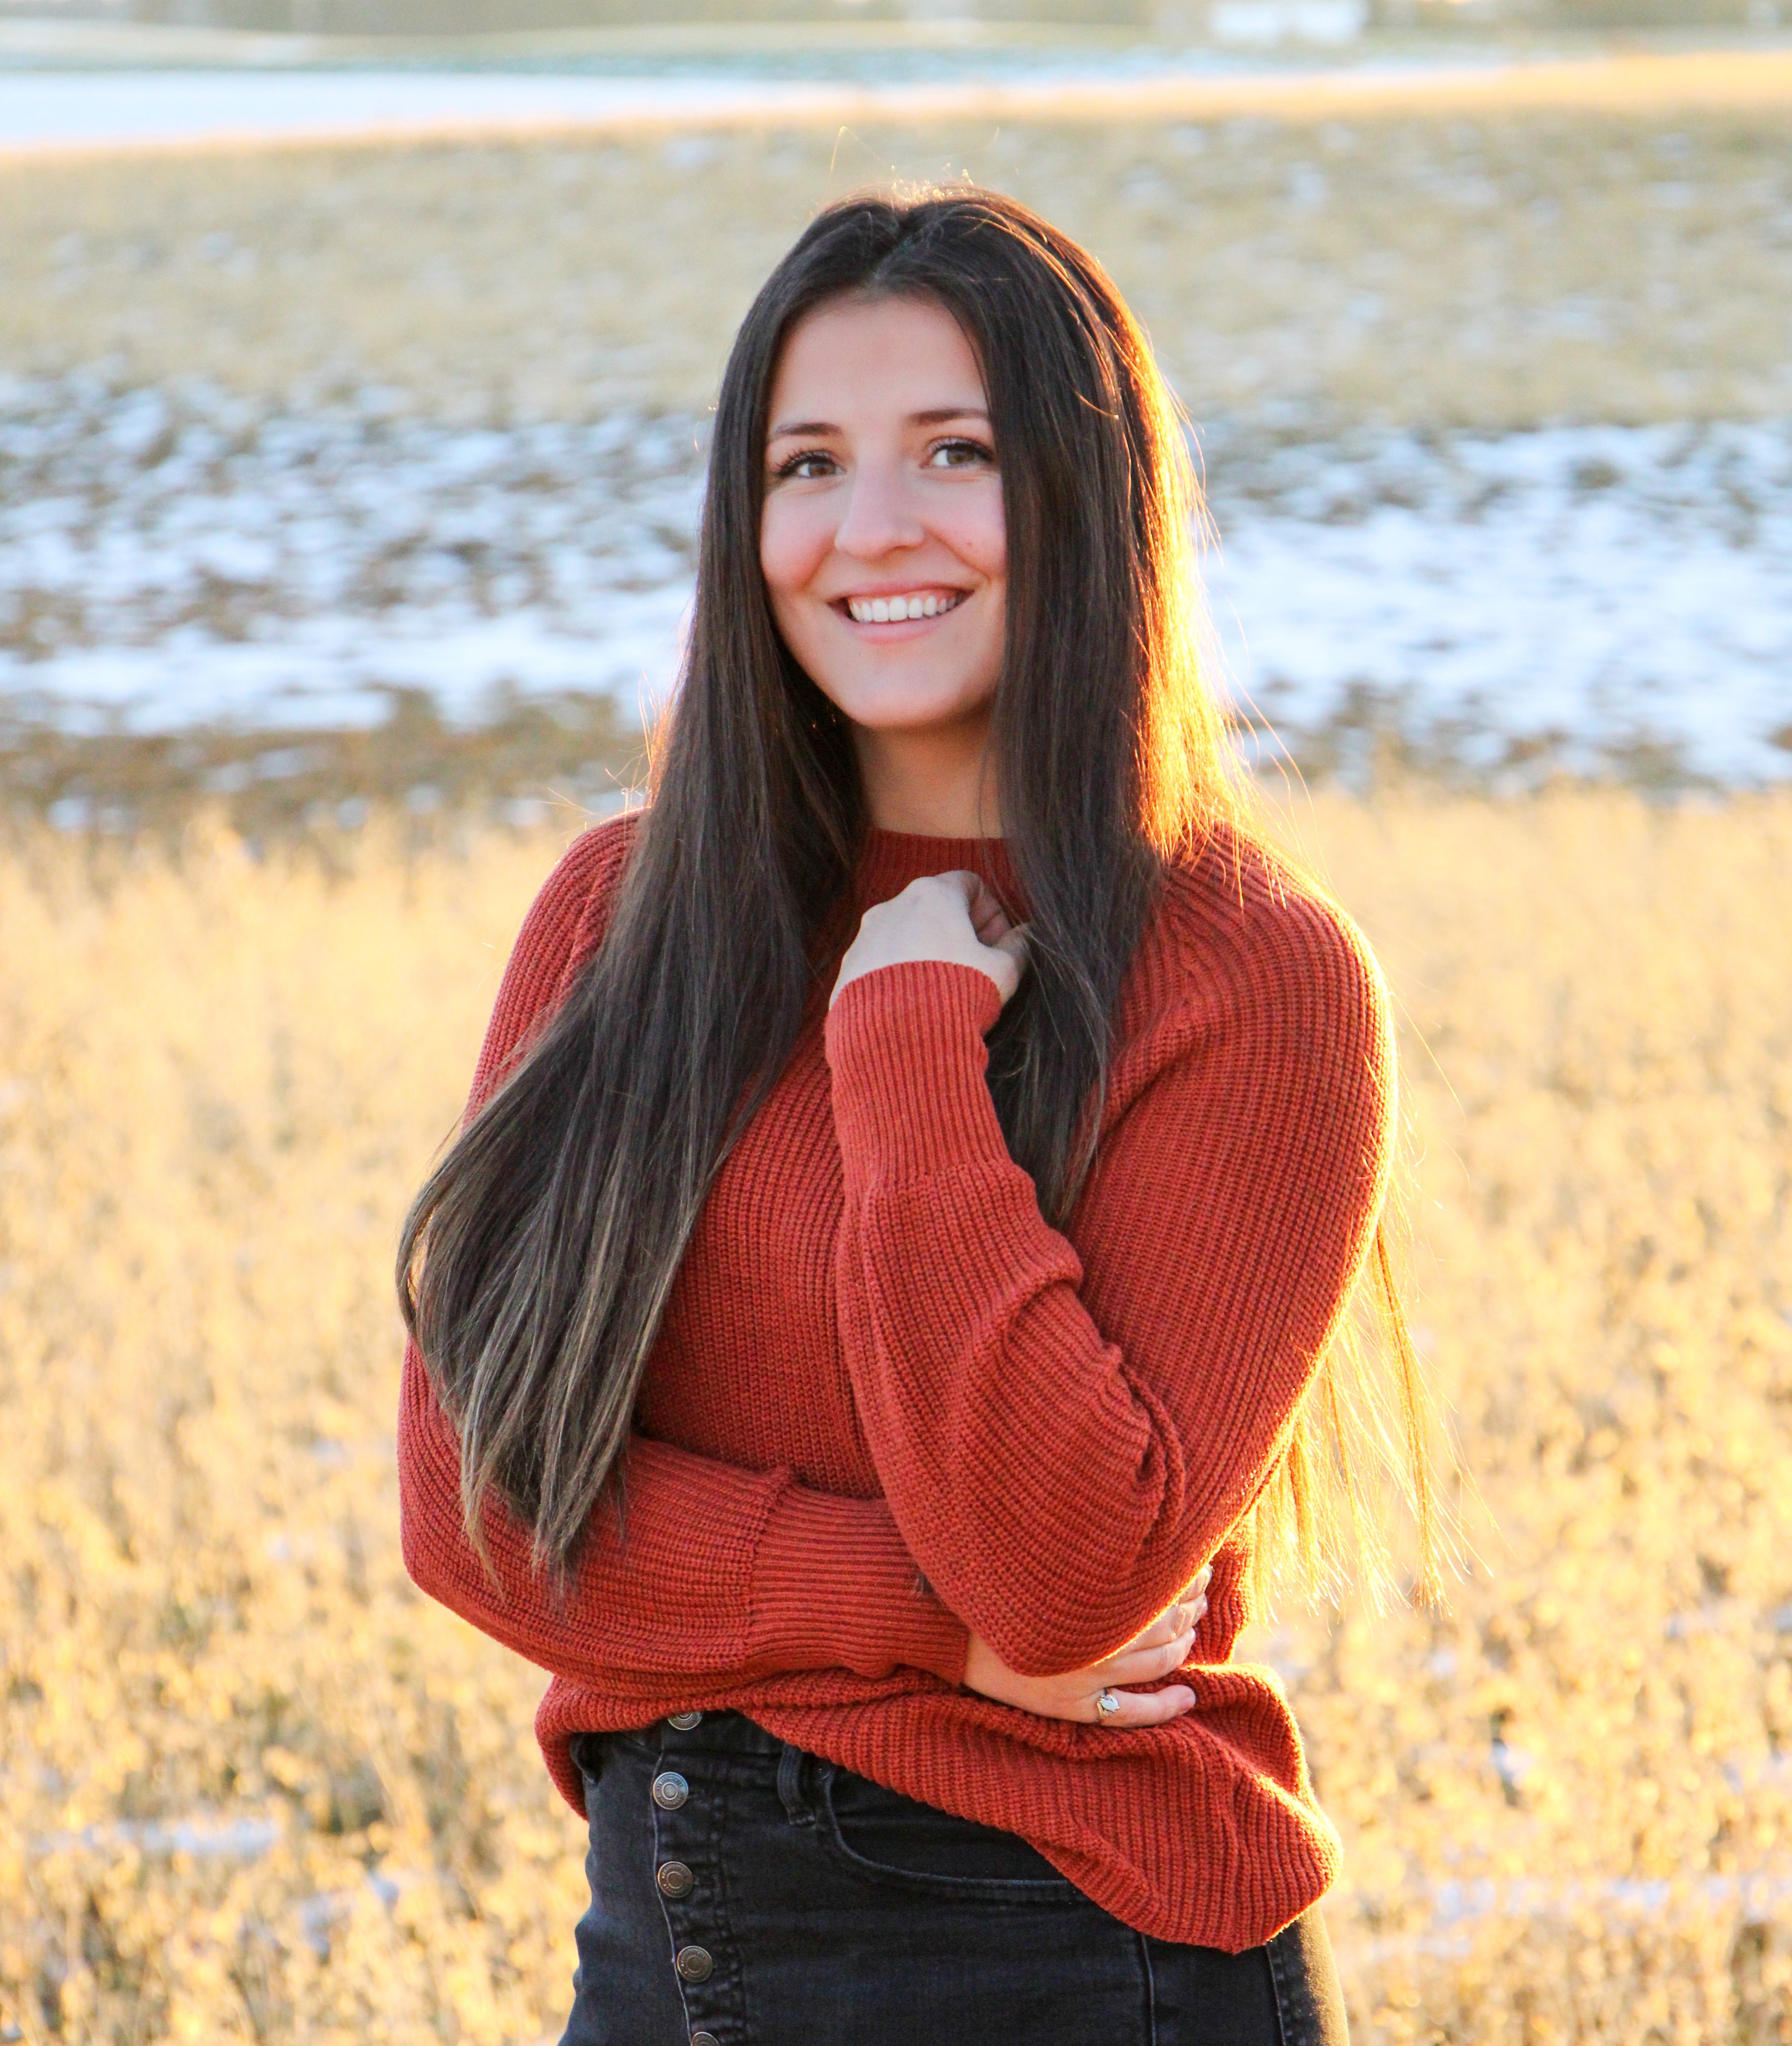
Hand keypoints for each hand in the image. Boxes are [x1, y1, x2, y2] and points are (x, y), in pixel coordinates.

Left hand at [830, 870, 1028, 1010]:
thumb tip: (1026, 934)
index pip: (969, 884)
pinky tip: (913, 1005)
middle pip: (934, 908)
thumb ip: (1018, 946)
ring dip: (927, 953)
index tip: (998, 943)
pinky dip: (899, 974)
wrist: (897, 1040)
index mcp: (932, 895)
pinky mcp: (848, 969)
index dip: (991, 912)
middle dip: (958, 932)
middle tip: (974, 967)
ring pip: (905, 935)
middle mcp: (892, 906)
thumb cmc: (956, 995)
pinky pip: (880, 962)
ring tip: (943, 991)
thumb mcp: (1002, 971)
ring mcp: (865, 937)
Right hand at [959, 1567, 1210, 1726]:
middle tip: (1202, 1589)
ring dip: (1185, 1645)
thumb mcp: (1042, 1546)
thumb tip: (1133, 1527)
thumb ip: (1090, 1543)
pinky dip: (1167, 1708)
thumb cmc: (992, 1574)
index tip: (1197, 1563)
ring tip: (1194, 1630)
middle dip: (1192, 1606)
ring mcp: (1086, 1675)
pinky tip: (1189, 1697)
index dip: (1187, 1577)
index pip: (1162, 1588)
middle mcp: (1096, 1635)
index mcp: (1092, 1592)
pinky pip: (1133, 1714)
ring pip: (1158, 1663)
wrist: (941, 1619)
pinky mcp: (1072, 1705)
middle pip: (1167, 1623)